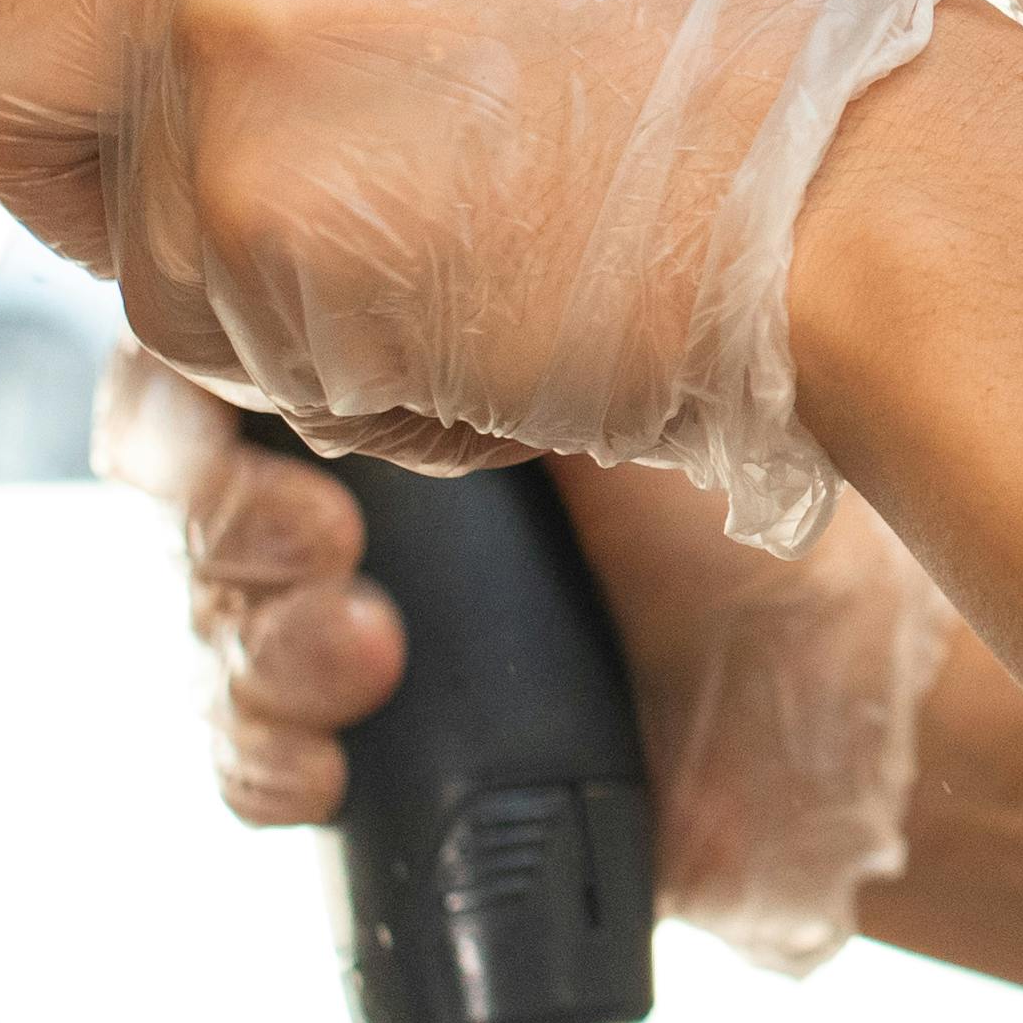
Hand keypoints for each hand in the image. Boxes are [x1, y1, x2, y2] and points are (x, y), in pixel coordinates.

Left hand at [0, 0, 1022, 551]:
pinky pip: (214, 353)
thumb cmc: (728, 70)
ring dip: (239, 296)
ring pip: (109, 247)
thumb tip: (109, 1)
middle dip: (35, 175)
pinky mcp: (250, 228)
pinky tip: (478, 325)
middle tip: (170, 230)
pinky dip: (329, 375)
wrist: (852, 185)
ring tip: (448, 260)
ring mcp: (225, 62)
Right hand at [95, 352, 953, 970]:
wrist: (841, 672)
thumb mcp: (606, 337)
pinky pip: (256, 761)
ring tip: (368, 657)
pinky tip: (328, 767)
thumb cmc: (752, 466)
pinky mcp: (392, 752)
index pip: (199, 356)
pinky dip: (266, 764)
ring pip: (209, 632)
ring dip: (253, 654)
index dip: (181, 403)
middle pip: (189, 503)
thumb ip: (461, 294)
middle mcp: (357, 481)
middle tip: (329, 546)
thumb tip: (337, 255)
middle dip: (231, 531)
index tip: (234, 420)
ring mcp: (359, 619)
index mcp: (385, 351)